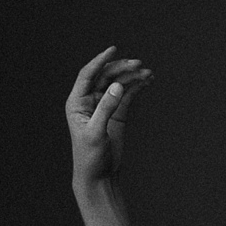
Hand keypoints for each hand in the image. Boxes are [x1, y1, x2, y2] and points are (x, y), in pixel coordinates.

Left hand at [67, 46, 151, 195]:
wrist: (99, 175)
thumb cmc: (90, 156)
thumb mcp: (96, 132)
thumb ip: (106, 108)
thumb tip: (118, 86)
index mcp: (77, 102)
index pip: (88, 75)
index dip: (100, 61)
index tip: (113, 49)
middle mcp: (89, 101)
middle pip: (106, 77)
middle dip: (121, 68)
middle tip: (139, 64)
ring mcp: (104, 106)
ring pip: (118, 84)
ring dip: (132, 76)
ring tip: (148, 73)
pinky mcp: (116, 114)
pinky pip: (127, 95)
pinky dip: (137, 87)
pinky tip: (147, 81)